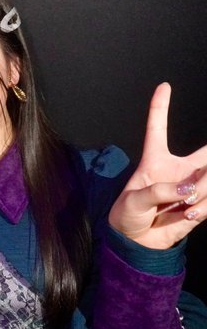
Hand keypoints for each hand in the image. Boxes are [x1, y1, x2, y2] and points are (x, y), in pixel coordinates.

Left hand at [109, 82, 205, 248]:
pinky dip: (204, 206)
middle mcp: (177, 169)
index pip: (156, 128)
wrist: (135, 242)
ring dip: (203, 190)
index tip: (164, 86)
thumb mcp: (134, 201)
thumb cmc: (128, 215)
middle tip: (206, 166)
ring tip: (186, 205)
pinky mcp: (201, 204)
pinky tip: (189, 213)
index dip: (159, 107)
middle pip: (206, 152)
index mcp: (154, 161)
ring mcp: (192, 186)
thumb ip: (159, 191)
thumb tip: (188, 188)